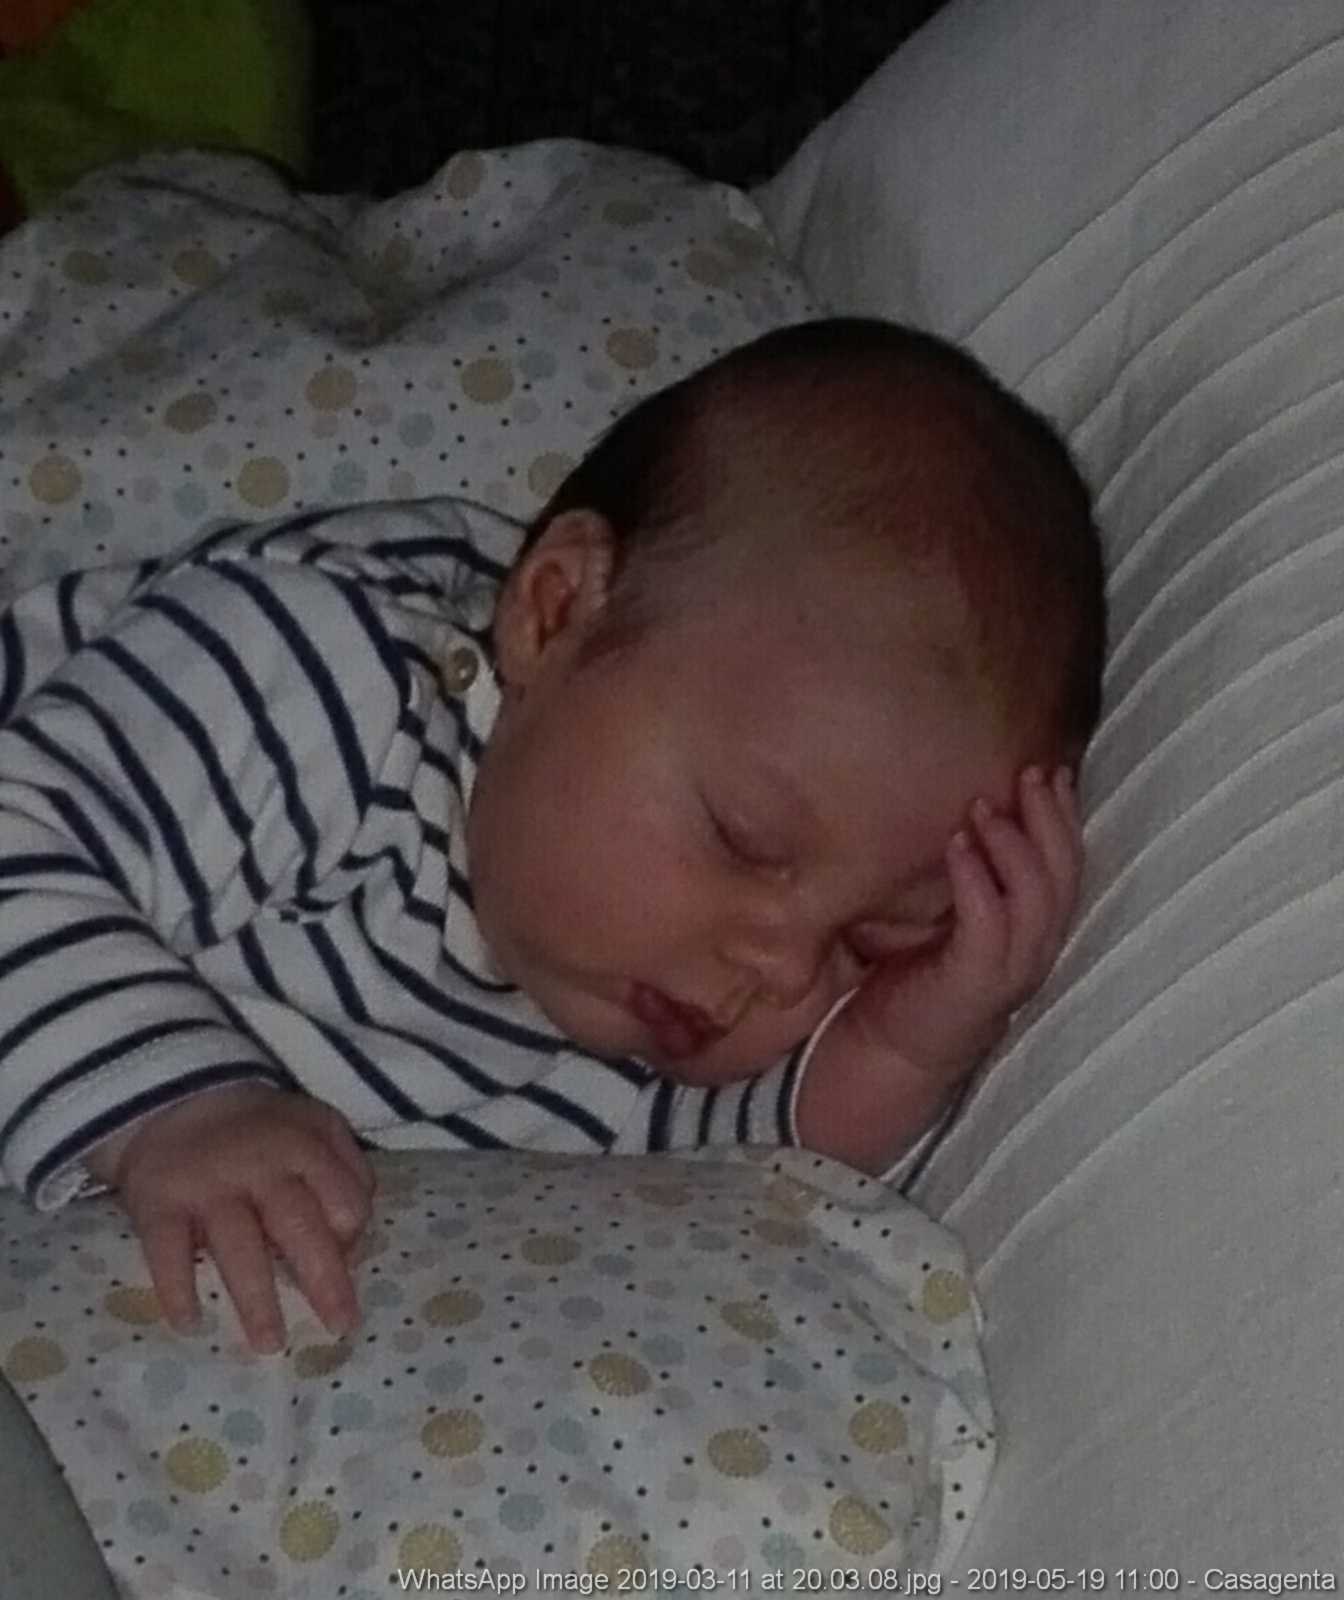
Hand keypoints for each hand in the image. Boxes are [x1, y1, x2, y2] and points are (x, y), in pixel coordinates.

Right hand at [87, 1084, 375, 1352]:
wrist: (175, 1102)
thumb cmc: (263, 1131)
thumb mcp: (317, 1128)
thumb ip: (348, 1172)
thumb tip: (356, 1241)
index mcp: (303, 1148)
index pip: (343, 1196)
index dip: (352, 1233)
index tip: (349, 1263)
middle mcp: (259, 1167)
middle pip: (297, 1226)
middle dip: (323, 1279)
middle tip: (339, 1327)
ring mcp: (207, 1186)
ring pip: (237, 1247)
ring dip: (255, 1300)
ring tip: (271, 1344)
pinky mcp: (158, 1204)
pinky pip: (166, 1251)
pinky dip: (176, 1288)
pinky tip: (190, 1322)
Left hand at [844, 763, 1083, 1080]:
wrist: (892, 1050)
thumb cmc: (919, 974)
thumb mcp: (956, 917)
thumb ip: (973, 876)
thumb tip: (969, 809)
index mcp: (1038, 933)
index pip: (1071, 867)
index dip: (1067, 817)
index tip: (1052, 771)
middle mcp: (1037, 951)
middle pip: (1065, 875)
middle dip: (1051, 818)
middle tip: (1028, 773)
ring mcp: (1011, 970)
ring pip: (1037, 898)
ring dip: (1014, 844)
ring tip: (985, 807)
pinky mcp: (975, 983)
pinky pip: (988, 923)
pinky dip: (976, 880)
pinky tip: (957, 846)